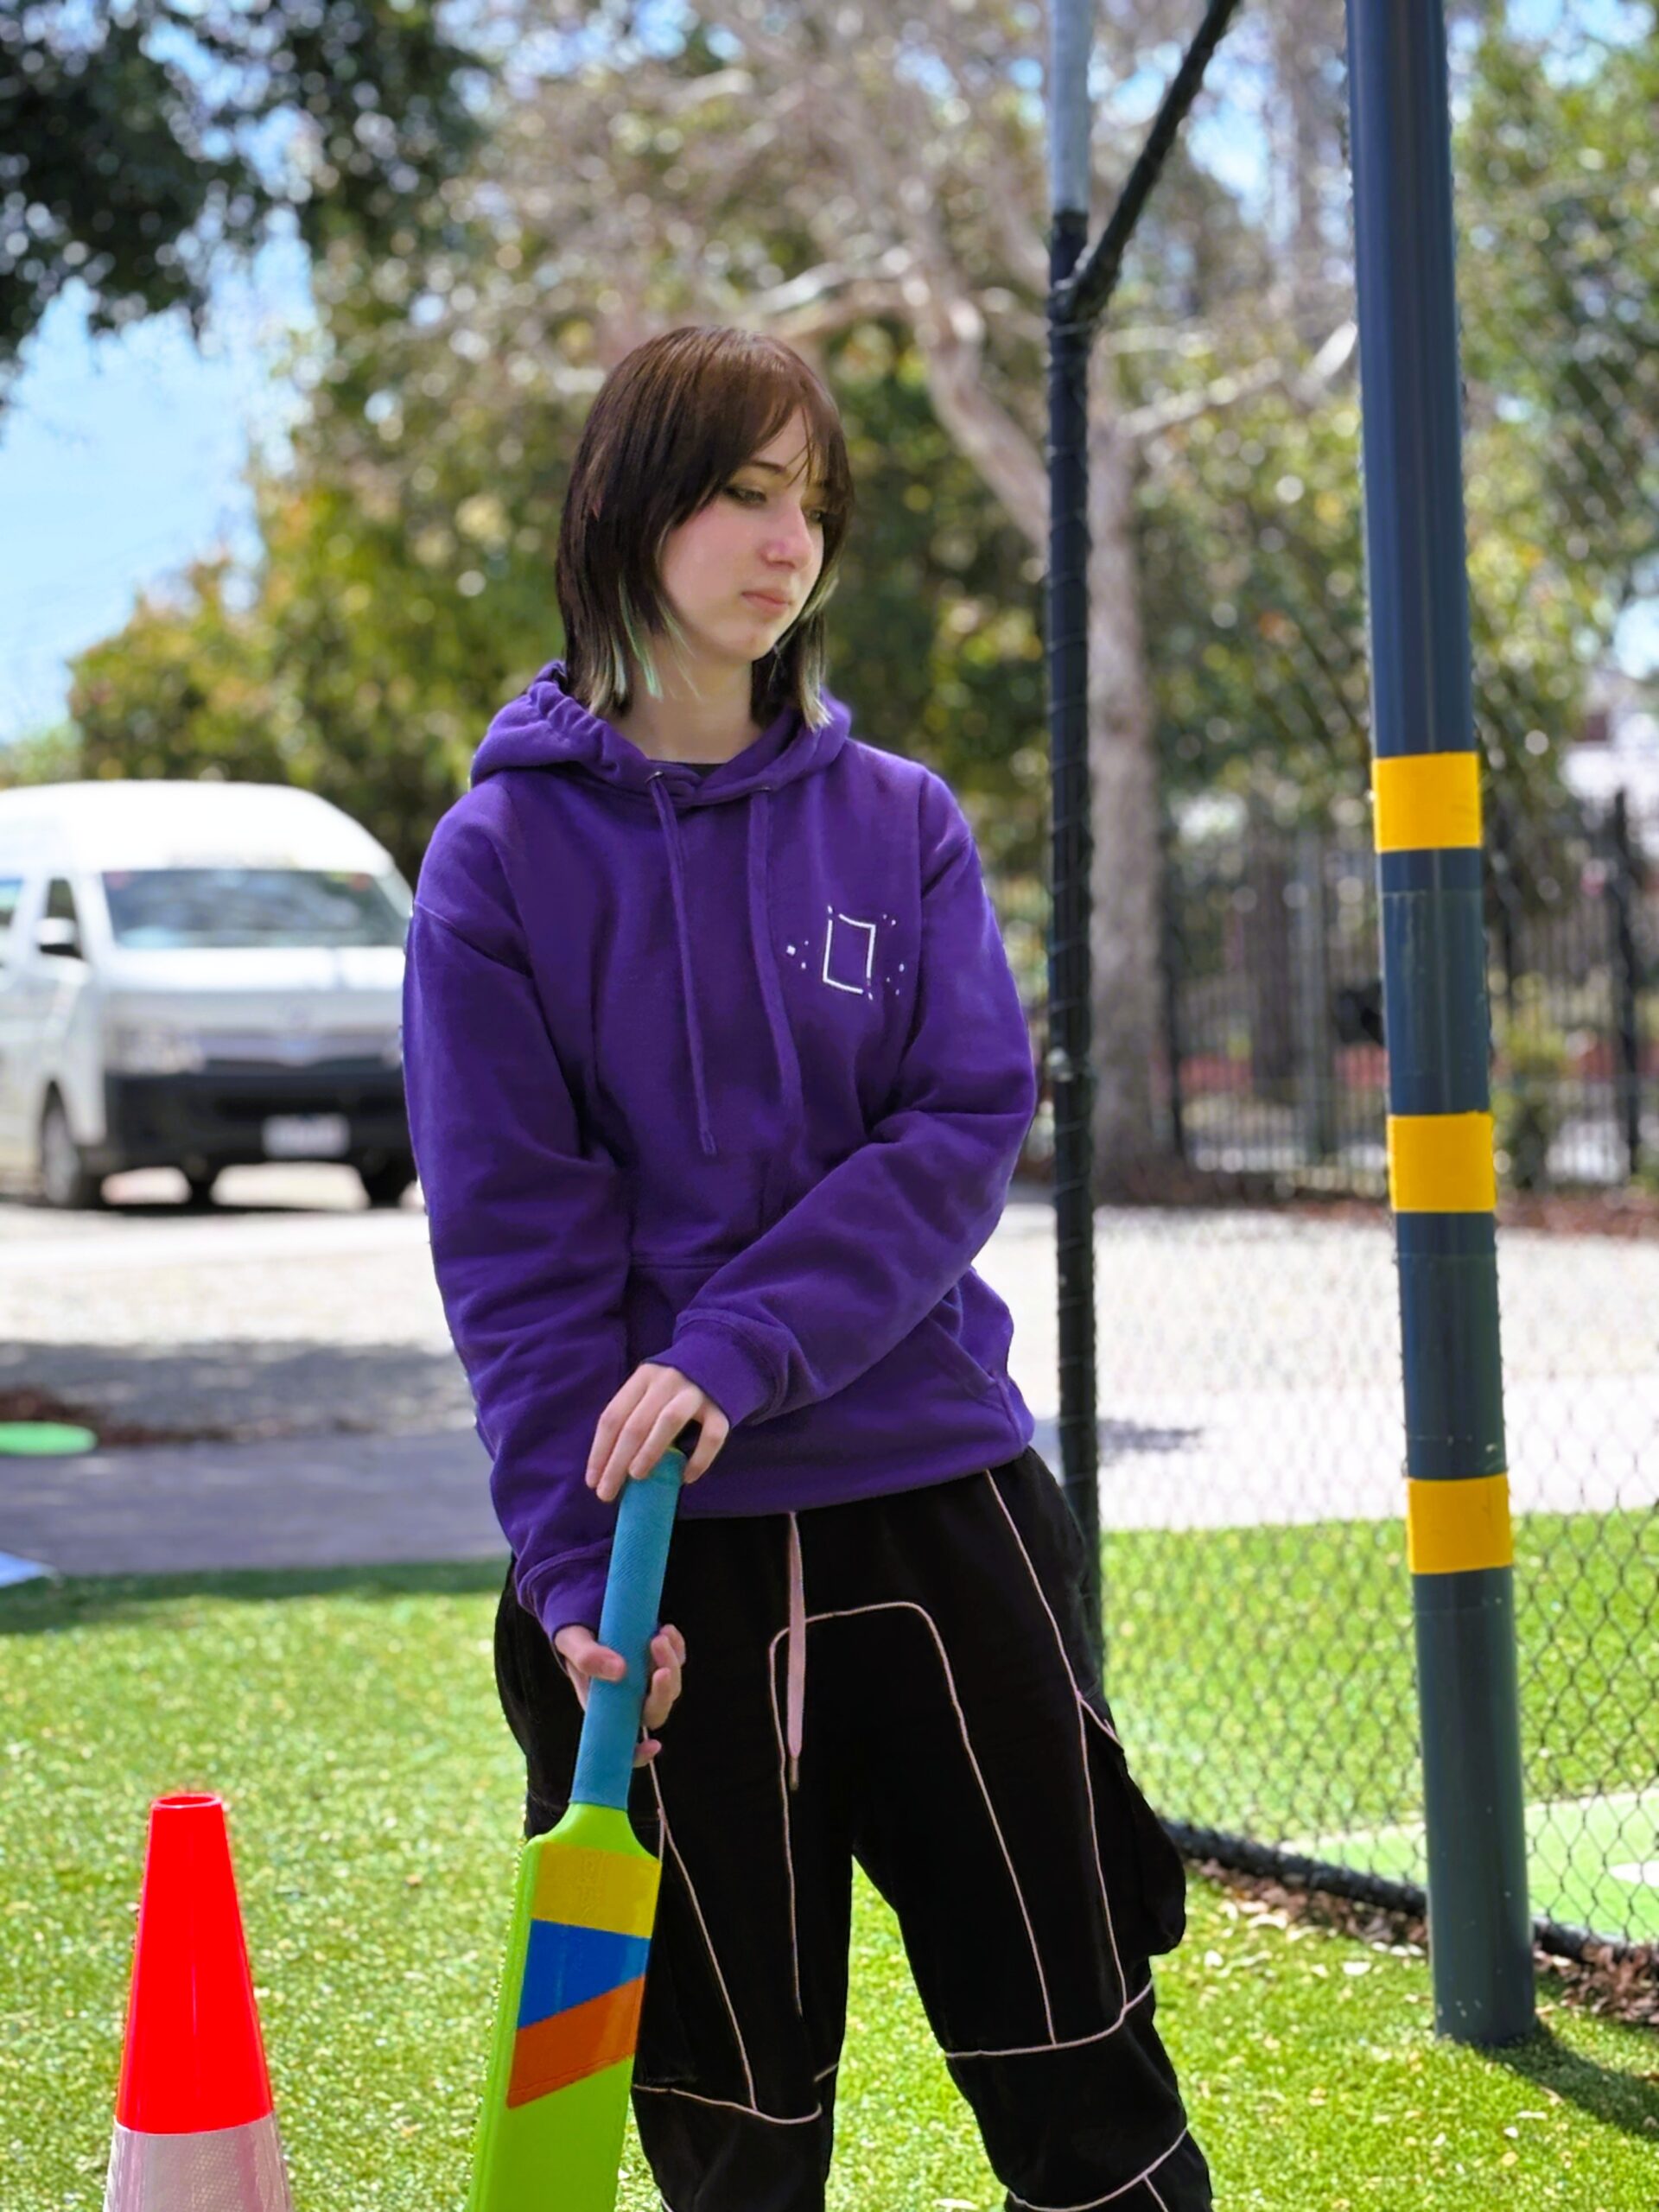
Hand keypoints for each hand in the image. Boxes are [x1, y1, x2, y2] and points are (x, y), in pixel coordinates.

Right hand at [553, 1622, 685, 1765]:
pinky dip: (677, 1646)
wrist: (586, 1615)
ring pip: (671, 1685)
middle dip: (663, 1693)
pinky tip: (666, 1629)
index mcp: (605, 1709)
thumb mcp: (572, 1644)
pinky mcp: (658, 1658)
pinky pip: (677, 1658)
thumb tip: (619, 1670)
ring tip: (660, 1637)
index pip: (624, 1743)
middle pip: (656, 1711)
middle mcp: (630, 1699)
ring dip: (671, 1663)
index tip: (654, 1745)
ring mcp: (647, 1679)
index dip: (639, 1753)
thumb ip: (587, 1658)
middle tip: (661, 1670)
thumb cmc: (575, 1638)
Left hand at [585, 1361, 729, 1502]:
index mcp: (643, 1377)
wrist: (725, 1356)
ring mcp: (696, 1392)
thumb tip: (612, 1466)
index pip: (613, 1416)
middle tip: (607, 1493)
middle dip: (617, 1462)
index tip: (592, 1481)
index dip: (599, 1451)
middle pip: (635, 1424)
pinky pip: (711, 1436)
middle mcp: (667, 1382)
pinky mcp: (721, 1407)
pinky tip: (687, 1477)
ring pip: (668, 1422)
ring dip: (649, 1452)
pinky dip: (699, 1459)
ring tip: (636, 1478)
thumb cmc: (677, 1384)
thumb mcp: (651, 1389)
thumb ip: (635, 1416)